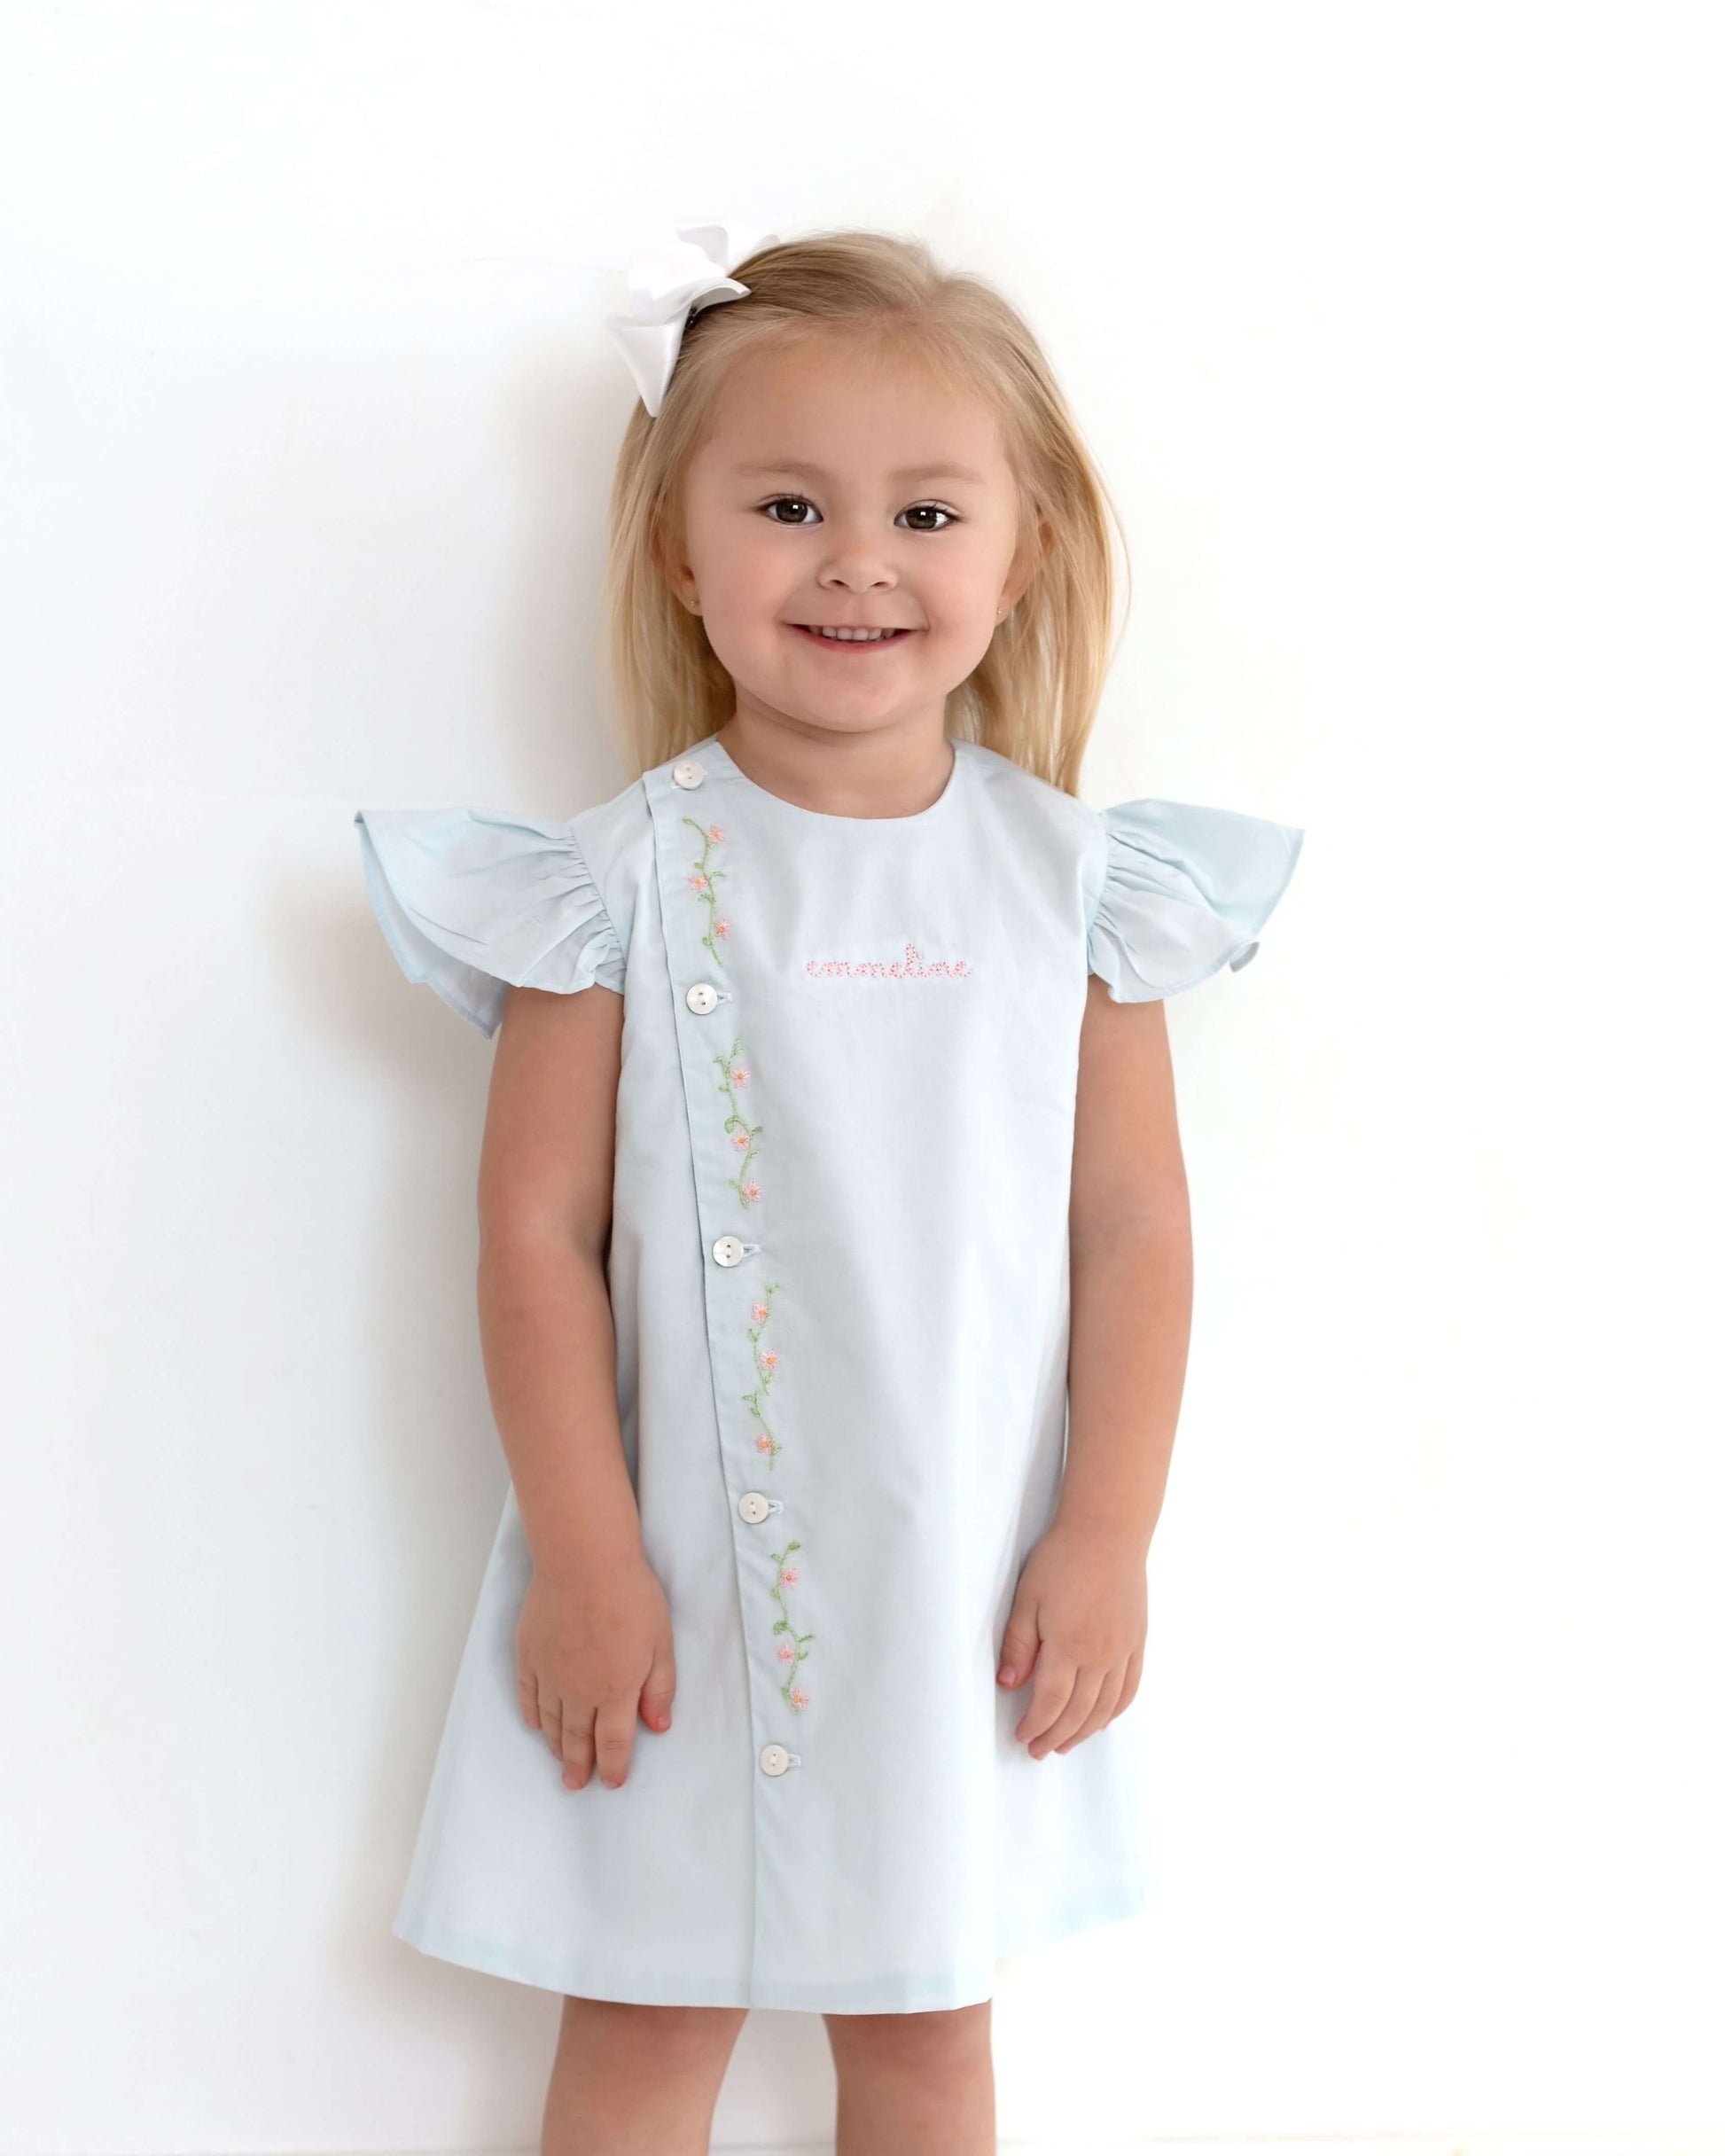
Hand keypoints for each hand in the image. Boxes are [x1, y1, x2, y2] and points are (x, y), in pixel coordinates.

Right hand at [515, 1553, 676, 1790]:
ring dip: (556, 1746)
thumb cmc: (629, 1597)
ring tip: (560, 1761)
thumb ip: (659, 1688)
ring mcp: (549, 1675)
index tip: (612, 1782)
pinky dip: (532, 1714)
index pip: (613, 1743)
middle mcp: (578, 1692)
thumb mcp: (661, 1643)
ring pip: (551, 1722)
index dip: (613, 1767)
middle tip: (577, 1784)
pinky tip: (535, 1725)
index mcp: (615, 1692)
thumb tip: (658, 1727)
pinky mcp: (529, 1655)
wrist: (584, 1563)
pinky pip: (527, 1695)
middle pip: (577, 1740)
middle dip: (579, 1767)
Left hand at [996, 1522, 1145, 1757]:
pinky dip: (1116, 1710)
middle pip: (1078, 1713)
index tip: (1023, 1737)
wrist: (1108, 1533)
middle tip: (1039, 1750)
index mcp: (1069, 1648)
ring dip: (1085, 1731)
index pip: (1051, 1703)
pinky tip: (1103, 1719)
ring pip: (1106, 1707)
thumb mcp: (1027, 1600)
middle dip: (1056, 1736)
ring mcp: (1123, 1651)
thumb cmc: (1062, 1560)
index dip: (1036, 1725)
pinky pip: (1130, 1688)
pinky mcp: (1137, 1641)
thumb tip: (1008, 1685)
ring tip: (1066, 1743)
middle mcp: (1100, 1657)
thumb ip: (1019, 1646)